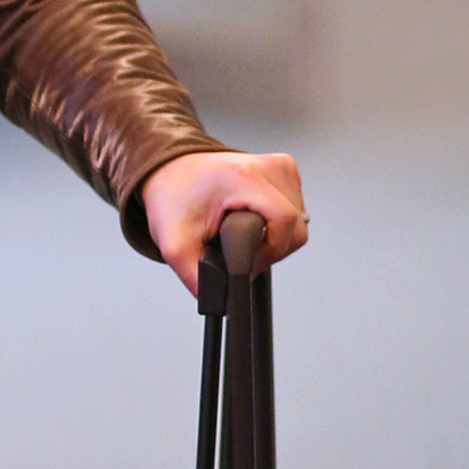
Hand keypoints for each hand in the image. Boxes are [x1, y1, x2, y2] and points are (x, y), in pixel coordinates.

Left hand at [141, 149, 308, 293]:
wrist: (169, 170)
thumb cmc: (172, 198)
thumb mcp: (174, 243)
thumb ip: (195, 277)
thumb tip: (217, 304)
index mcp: (241, 176)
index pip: (285, 223)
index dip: (269, 251)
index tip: (247, 257)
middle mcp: (265, 166)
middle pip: (296, 226)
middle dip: (272, 248)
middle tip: (241, 248)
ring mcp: (277, 165)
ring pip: (299, 219)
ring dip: (275, 236)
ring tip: (242, 231)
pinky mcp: (282, 168)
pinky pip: (296, 206)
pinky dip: (278, 221)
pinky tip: (253, 219)